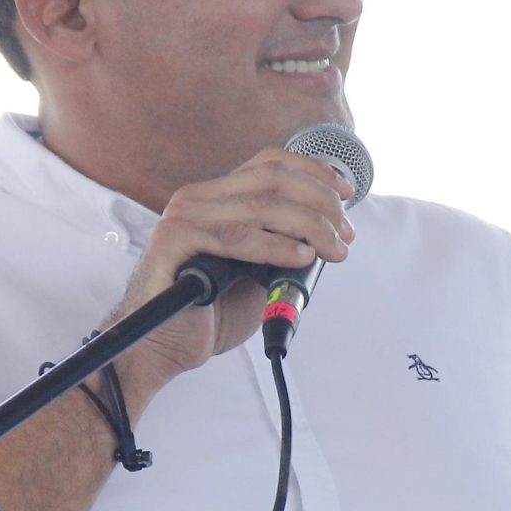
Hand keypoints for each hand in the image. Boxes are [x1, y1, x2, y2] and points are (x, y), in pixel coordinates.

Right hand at [112, 149, 357, 396]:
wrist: (163, 347)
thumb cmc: (208, 312)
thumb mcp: (256, 271)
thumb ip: (282, 245)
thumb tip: (329, 233)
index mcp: (215, 196)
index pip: (271, 163)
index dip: (315, 172)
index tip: (347, 195)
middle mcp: (197, 198)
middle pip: (273, 179)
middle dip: (320, 203)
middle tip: (345, 235)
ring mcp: (183, 217)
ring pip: (261, 206)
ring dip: (308, 226)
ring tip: (334, 250)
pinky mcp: (174, 242)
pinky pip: (236, 237)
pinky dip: (275, 245)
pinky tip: (301, 256)